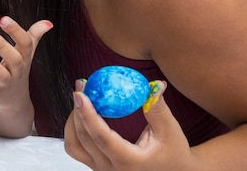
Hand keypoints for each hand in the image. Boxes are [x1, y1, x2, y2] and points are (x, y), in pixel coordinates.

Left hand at [0, 16, 51, 115]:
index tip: (3, 19)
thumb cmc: (18, 70)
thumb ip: (34, 36)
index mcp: (25, 58)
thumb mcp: (27, 54)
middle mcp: (17, 71)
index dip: (16, 31)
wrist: (15, 101)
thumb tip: (48, 22)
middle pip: (14, 59)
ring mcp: (4, 83)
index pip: (25, 44)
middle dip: (2, 46)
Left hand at [64, 80, 195, 170]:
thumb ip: (158, 107)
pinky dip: (73, 130)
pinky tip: (81, 113)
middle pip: (84, 139)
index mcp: (129, 161)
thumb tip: (155, 84)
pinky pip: (76, 148)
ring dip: (73, 120)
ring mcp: (101, 170)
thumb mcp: (170, 130)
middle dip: (77, 109)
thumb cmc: (173, 152)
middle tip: (81, 85)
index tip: (80, 94)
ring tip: (80, 98)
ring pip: (74, 146)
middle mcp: (112, 169)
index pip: (102, 138)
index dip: (88, 114)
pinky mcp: (96, 166)